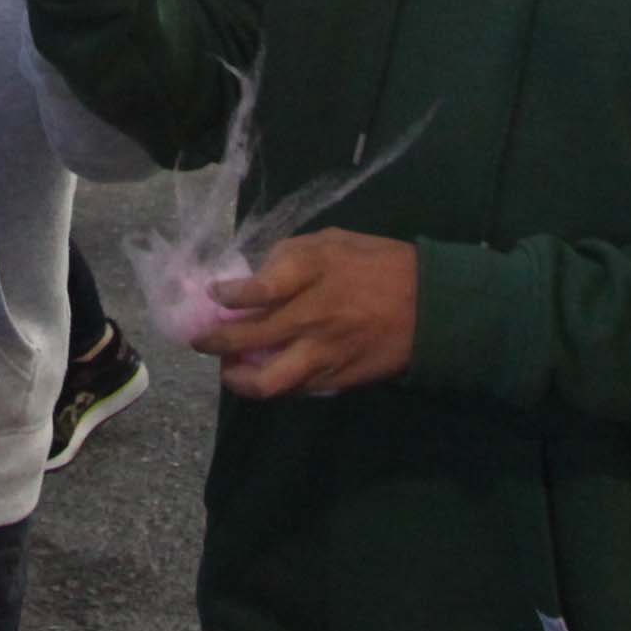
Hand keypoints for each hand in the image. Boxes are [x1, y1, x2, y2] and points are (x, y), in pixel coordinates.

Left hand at [195, 230, 418, 397]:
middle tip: (201, 340)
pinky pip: (294, 389)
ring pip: (269, 380)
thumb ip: (290, 257)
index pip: (260, 289)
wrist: (430, 305)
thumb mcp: (332, 241)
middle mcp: (315, 314)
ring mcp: (325, 352)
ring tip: (228, 369)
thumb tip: (253, 278)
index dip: (228, 295)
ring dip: (238, 377)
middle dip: (216, 341)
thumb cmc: (377, 264)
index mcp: (314, 271)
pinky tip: (262, 374)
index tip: (213, 295)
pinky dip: (272, 384)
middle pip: (251, 337)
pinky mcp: (337, 379)